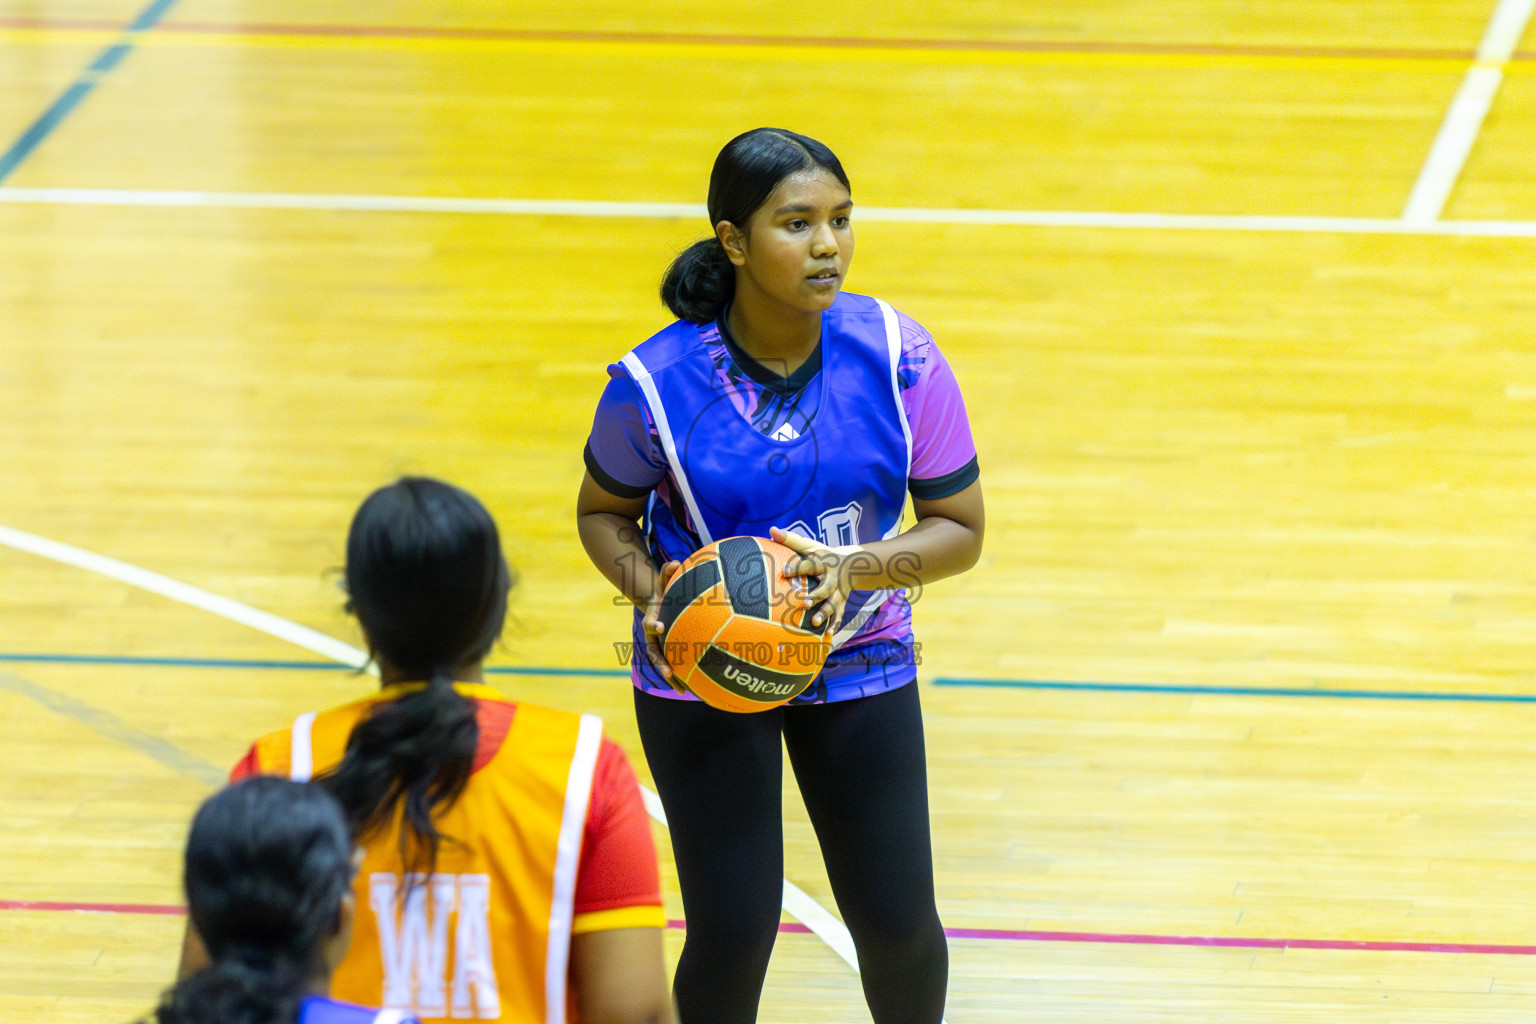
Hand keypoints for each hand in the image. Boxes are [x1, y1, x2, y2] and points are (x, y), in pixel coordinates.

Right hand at [641, 560, 689, 694]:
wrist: (656, 606)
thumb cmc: (664, 593)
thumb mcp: (663, 581)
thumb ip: (667, 572)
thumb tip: (676, 562)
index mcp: (652, 619)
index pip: (651, 623)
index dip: (654, 625)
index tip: (661, 627)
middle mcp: (652, 637)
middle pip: (653, 652)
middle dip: (660, 662)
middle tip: (668, 671)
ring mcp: (658, 647)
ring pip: (662, 665)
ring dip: (670, 678)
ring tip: (681, 690)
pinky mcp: (666, 654)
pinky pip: (672, 668)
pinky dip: (679, 680)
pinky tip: (691, 691)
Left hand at [769, 526, 862, 633]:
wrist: (854, 564)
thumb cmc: (824, 555)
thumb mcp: (810, 546)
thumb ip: (791, 539)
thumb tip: (771, 529)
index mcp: (823, 563)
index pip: (809, 565)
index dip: (797, 568)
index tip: (784, 572)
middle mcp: (832, 579)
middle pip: (825, 588)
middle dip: (815, 596)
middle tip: (802, 603)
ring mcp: (838, 592)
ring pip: (832, 604)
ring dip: (824, 613)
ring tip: (814, 622)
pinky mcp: (841, 602)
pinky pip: (839, 614)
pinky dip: (834, 624)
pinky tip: (828, 634)